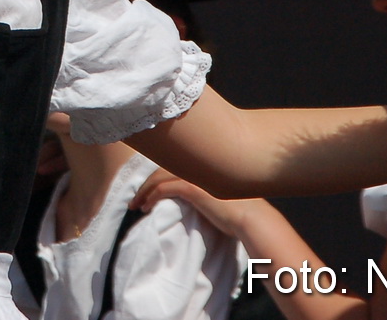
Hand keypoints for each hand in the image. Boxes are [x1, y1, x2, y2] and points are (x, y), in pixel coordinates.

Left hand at [130, 168, 271, 236]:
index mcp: (203, 168)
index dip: (156, 176)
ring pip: (159, 178)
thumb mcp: (219, 199)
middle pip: (161, 169)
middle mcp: (198, 168)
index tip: (146, 191)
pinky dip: (151, 196)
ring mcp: (195, 176)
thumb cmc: (240, 214)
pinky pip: (164, 189)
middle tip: (134, 199)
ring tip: (135, 205)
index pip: (172, 166)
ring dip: (144, 191)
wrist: (253, 220)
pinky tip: (145, 206)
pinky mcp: (193, 188)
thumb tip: (194, 201)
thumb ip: (204, 194)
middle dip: (145, 184)